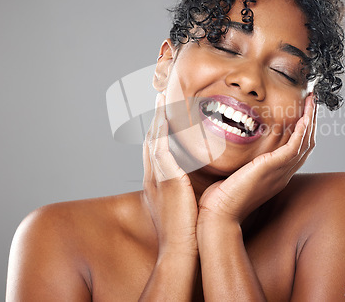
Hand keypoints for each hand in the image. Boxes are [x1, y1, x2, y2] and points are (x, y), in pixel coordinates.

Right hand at [142, 93, 198, 255]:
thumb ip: (185, 187)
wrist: (179, 250)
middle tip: (159, 95)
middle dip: (154, 116)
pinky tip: (165, 115)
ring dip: (156, 116)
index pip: (156, 147)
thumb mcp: (182, 203)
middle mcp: (153, 175)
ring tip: (161, 97)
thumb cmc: (185, 229)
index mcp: (158, 180)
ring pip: (153, 138)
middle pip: (150, 137)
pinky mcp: (165, 178)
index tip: (163, 110)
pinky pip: (160, 147)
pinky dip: (160, 130)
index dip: (158, 127)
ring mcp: (156, 176)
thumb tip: (194, 178)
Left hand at [198, 94, 316, 223]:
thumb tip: (231, 149)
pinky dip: (302, 131)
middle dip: (311, 121)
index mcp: (275, 175)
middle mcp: (282, 174)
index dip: (302, 130)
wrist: (219, 214)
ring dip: (310, 120)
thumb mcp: (234, 175)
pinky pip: (295, 147)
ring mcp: (281, 172)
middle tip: (311, 101)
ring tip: (311, 101)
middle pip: (306, 144)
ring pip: (305, 143)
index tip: (301, 112)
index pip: (296, 150)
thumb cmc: (220, 198)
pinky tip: (304, 117)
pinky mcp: (274, 169)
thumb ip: (239, 162)